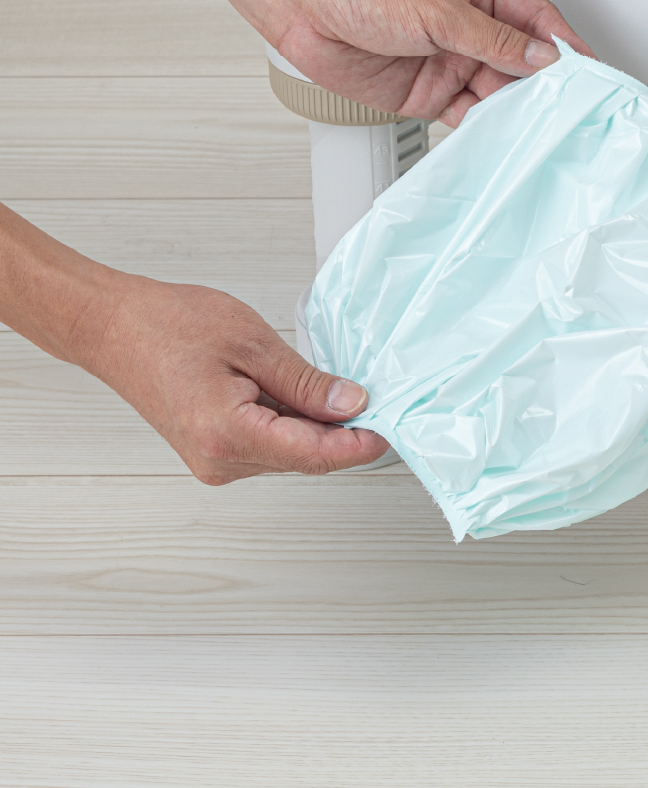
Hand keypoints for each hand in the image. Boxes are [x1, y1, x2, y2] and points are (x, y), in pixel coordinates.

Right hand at [69, 275, 389, 483]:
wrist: (114, 328)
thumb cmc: (169, 326)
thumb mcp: (254, 344)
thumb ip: (306, 383)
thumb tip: (352, 405)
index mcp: (229, 435)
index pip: (315, 455)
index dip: (360, 444)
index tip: (393, 426)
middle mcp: (220, 461)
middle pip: (306, 458)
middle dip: (344, 431)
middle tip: (377, 395)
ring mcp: (214, 461)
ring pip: (290, 453)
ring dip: (316, 424)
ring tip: (326, 381)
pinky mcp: (213, 452)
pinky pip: (270, 444)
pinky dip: (291, 421)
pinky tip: (295, 390)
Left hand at [268, 0, 595, 126]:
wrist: (300, 6)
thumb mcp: (438, 10)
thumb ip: (494, 40)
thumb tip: (542, 56)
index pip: (537, 17)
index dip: (564, 43)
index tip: (589, 68)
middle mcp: (470, 23)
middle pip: (523, 58)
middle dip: (544, 81)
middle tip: (567, 103)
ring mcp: (451, 58)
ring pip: (499, 89)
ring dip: (516, 105)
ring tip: (536, 122)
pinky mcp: (430, 91)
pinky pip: (469, 112)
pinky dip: (485, 125)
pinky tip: (500, 132)